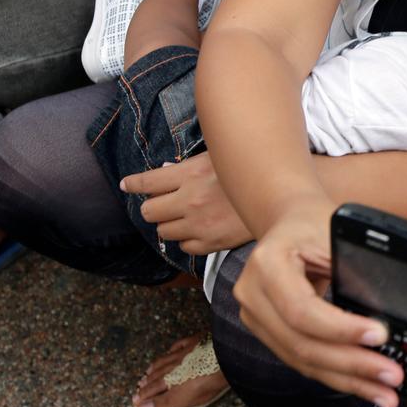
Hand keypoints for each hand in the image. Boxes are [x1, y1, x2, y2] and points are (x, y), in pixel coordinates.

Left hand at [120, 152, 253, 254]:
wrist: (279, 196)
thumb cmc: (247, 173)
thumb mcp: (219, 158)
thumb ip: (190, 166)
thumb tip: (164, 172)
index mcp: (191, 173)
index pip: (147, 182)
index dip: (133, 184)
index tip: (126, 185)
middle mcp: (191, 199)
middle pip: (149, 211)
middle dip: (154, 207)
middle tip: (163, 204)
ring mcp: (200, 224)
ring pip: (163, 232)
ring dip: (170, 224)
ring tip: (184, 217)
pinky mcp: (211, 243)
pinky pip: (184, 247)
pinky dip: (187, 239)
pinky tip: (198, 229)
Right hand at [232, 195, 406, 406]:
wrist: (288, 220)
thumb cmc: (314, 222)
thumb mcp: (336, 233)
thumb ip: (355, 269)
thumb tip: (389, 313)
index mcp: (267, 264)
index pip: (302, 310)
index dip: (341, 329)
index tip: (381, 336)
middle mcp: (252, 294)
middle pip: (302, 344)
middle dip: (352, 365)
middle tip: (392, 377)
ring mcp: (256, 317)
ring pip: (303, 361)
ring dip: (348, 380)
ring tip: (386, 393)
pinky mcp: (268, 332)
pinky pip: (302, 360)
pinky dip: (336, 375)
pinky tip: (363, 385)